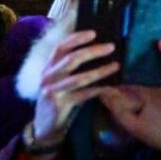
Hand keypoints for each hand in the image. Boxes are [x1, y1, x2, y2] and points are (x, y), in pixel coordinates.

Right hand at [28, 30, 117, 150]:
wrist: (44, 126)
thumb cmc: (56, 98)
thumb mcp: (58, 80)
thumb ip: (68, 67)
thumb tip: (95, 50)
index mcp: (48, 67)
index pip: (60, 47)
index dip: (76, 38)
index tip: (94, 33)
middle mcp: (48, 76)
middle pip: (71, 59)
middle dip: (93, 51)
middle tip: (111, 47)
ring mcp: (53, 91)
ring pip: (79, 78)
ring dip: (100, 71)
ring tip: (116, 65)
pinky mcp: (60, 104)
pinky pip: (83, 95)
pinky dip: (98, 90)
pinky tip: (110, 87)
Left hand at [96, 41, 160, 159]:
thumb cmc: (156, 135)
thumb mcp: (131, 124)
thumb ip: (117, 110)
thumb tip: (102, 93)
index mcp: (137, 97)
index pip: (122, 83)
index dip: (111, 74)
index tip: (97, 62)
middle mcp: (149, 87)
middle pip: (135, 70)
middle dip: (124, 58)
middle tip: (112, 42)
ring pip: (151, 65)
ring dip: (145, 52)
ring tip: (134, 36)